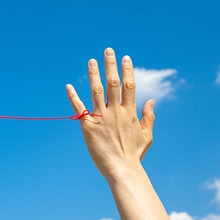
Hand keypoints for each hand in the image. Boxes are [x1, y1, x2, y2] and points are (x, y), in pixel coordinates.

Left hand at [66, 47, 155, 180]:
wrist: (122, 170)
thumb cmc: (134, 155)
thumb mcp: (147, 135)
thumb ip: (149, 117)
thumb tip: (152, 100)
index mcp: (130, 113)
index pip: (129, 86)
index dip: (127, 70)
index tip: (125, 57)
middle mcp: (116, 112)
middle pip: (113, 84)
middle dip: (111, 66)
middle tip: (108, 50)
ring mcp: (101, 118)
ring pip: (97, 91)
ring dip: (94, 75)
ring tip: (91, 60)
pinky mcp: (88, 126)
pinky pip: (79, 109)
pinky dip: (73, 97)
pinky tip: (68, 86)